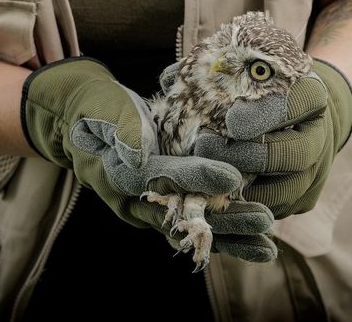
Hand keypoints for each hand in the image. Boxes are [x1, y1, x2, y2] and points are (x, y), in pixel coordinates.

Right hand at [21, 57, 275, 252]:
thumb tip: (139, 154)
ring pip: (196, 227)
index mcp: (121, 176)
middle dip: (225, 220)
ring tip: (269, 244)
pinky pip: (200, 222)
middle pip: (185, 215)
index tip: (230, 177)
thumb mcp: (101, 108)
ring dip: (233, 235)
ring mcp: (155, 204)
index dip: (196, 178)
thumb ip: (121, 126)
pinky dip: (229, 232)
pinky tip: (260, 241)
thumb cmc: (95, 107)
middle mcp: (139, 199)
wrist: (83, 117)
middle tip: (264, 220)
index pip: (164, 178)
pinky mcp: (170, 201)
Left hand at [193, 59, 351, 218]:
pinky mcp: (305, 199)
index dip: (263, 115)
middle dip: (244, 156)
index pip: (295, 104)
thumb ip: (212, 71)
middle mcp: (319, 136)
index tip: (231, 122)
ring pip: (282, 191)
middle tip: (205, 149)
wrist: (302, 116)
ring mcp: (315, 172)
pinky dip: (246, 207)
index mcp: (310, 95)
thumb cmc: (264, 87)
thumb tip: (169, 78)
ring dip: (241, 189)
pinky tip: (217, 196)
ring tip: (205, 177)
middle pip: (290, 154)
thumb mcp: (248, 69)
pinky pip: (275, 210)